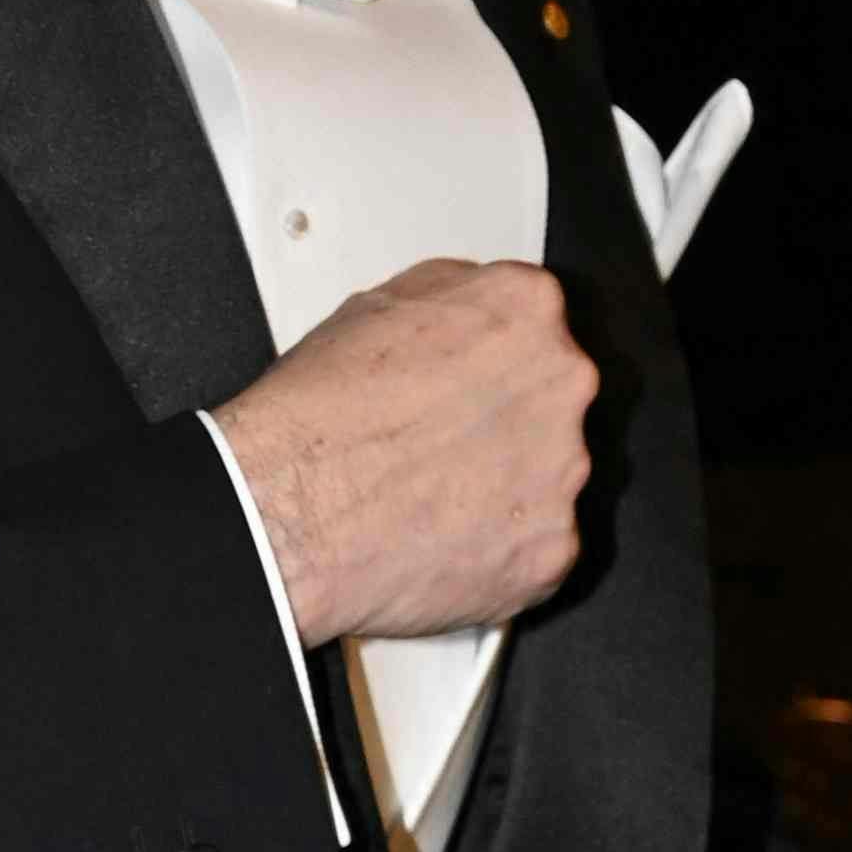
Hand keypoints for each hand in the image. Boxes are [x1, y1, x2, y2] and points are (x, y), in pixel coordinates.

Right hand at [213, 256, 593, 645]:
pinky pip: (540, 549)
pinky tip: (446, 542)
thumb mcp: (372, 307)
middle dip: (507, 426)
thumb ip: (448, 298)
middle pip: (555, 402)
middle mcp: (561, 382)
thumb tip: (465, 308)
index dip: (495, 363)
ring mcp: (563, 470)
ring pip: (551, 478)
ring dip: (507, 489)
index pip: (539, 326)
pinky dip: (501, 552)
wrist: (288, 516)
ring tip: (434, 500)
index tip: (473, 386)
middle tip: (444, 448)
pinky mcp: (552, 548)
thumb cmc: (316, 421)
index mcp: (526, 311)